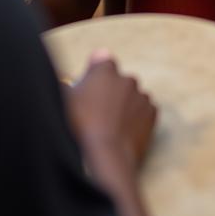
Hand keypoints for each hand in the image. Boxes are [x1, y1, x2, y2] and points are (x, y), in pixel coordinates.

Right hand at [66, 51, 157, 169]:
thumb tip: (62, 79)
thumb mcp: (63, 100)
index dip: (94, 73)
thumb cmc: (81, 126)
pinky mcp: (152, 112)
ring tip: (109, 125)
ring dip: (123, 105)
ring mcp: (141, 95)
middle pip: (117, 80)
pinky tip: (122, 130)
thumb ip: (64, 83)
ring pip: (131, 96)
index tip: (89, 86)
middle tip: (96, 112)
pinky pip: (143, 110)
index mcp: (105, 69)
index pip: (101, 60)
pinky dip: (136, 117)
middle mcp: (127, 78)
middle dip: (109, 91)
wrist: (106, 155)